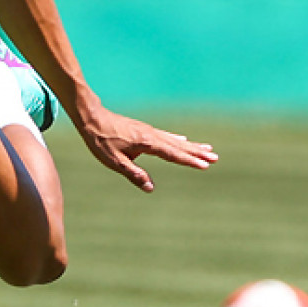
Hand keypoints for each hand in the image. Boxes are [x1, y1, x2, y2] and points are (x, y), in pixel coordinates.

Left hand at [74, 106, 216, 192]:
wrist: (91, 118)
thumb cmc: (100, 141)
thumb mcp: (114, 162)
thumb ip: (133, 174)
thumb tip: (150, 188)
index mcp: (147, 143)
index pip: (173, 154)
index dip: (189, 161)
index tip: (205, 165)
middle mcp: (151, 135)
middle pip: (179, 145)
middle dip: (197, 152)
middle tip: (215, 157)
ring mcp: (148, 131)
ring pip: (174, 140)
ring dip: (191, 145)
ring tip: (207, 148)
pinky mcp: (143, 130)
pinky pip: (166, 136)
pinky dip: (177, 139)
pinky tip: (183, 139)